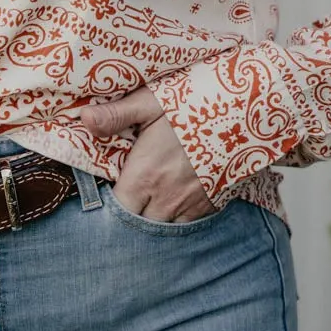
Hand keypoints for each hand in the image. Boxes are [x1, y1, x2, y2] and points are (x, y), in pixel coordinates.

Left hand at [76, 87, 216, 222]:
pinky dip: (179, 217)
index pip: (117, 211)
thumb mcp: (152, 102)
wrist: (247, 112)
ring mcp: (191, 205)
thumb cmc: (196, 103)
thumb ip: (117, 115)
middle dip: (132, 215)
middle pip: (139, 226)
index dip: (110, 206)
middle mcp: (167, 198)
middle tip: (129, 197)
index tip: (111, 191)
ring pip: (165, 229)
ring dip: (155, 219)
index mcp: (145, 176)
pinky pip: (189, 224)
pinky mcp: (212, 205)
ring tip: (151, 201)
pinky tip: (175, 200)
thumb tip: (84, 119)